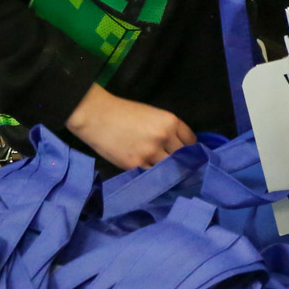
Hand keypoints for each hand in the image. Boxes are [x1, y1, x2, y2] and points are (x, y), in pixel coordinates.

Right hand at [66, 84, 196, 169]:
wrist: (97, 116)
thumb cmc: (123, 112)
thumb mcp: (152, 115)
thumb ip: (167, 129)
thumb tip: (178, 145)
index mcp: (170, 121)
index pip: (191, 140)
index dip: (190, 148)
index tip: (188, 154)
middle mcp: (164, 137)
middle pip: (182, 156)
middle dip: (181, 161)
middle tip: (178, 166)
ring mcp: (150, 152)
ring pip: (169, 168)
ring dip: (168, 171)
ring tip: (166, 173)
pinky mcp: (136, 165)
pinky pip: (152, 175)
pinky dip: (153, 176)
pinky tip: (152, 176)